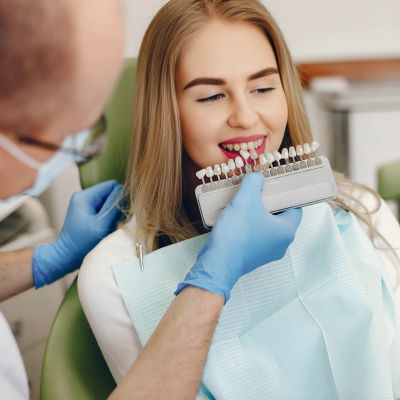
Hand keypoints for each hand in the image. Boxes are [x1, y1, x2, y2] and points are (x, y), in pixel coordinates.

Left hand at [32, 180, 122, 287]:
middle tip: (117, 221)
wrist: (66, 257)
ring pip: (108, 201)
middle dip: (117, 205)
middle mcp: (84, 196)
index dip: (121, 196)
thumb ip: (114, 207)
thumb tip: (125, 192)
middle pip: (110, 193)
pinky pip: (104, 209)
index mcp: (85, 196)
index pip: (112, 185)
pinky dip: (109, 217)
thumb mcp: (101, 225)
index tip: (123, 211)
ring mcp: (85, 204)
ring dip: (114, 212)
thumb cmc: (82, 243)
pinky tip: (108, 227)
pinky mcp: (86, 212)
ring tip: (111, 226)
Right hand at [175, 173, 301, 302]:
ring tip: (244, 201)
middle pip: (279, 216)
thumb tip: (257, 177)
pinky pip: (255, 235)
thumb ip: (254, 182)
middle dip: (268, 202)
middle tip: (257, 191)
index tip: (274, 186)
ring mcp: (267, 252)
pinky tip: (236, 217)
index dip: (285, 194)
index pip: (295, 207)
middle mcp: (281, 244)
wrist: (217, 263)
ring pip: (266, 226)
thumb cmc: (236, 234)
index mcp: (286, 231)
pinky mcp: (253, 256)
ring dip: (257, 213)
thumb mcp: (245, 199)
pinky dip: (249, 225)